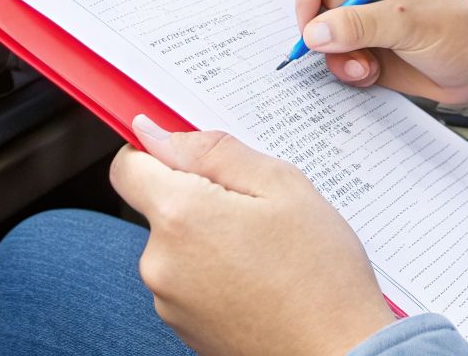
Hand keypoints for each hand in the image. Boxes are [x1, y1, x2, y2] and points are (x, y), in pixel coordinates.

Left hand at [110, 116, 394, 355]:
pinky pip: (188, 282)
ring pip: (177, 245)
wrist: (339, 354)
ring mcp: (168, 302)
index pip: (128, 166)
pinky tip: (259, 282)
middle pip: (159, 207)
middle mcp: (159, 262)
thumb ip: (212, 151)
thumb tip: (156, 133)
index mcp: (179, 216)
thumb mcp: (281, 184)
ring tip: (266, 254)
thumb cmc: (320, 274)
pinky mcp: (182, 329)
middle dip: (201, 199)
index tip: (193, 160)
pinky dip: (215, 275)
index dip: (158, 154)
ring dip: (210, 239)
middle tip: (258, 213)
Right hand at [288, 0, 467, 112]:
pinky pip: (333, 57)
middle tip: (342, 43)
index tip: (311, 21)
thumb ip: (361, 25)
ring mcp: (360, 18)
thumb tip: (317, 31)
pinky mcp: (361, 46)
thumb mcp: (411, 23)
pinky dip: (347, 68)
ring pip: (319, 32)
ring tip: (365, 62)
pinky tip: (371, 70)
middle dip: (323, 26)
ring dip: (337, 54)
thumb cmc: (461, 34)